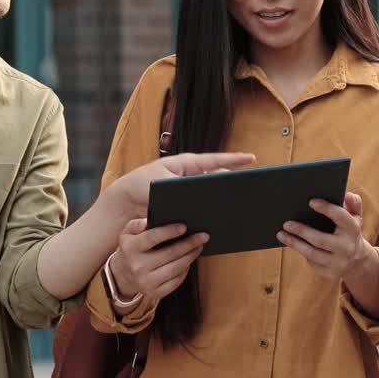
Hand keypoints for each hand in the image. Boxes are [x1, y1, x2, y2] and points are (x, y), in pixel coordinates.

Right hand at [109, 220, 208, 302]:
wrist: (122, 275)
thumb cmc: (130, 249)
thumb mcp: (128, 234)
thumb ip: (136, 224)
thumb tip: (147, 221)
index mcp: (130, 248)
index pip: (152, 238)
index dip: (169, 232)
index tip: (184, 227)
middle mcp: (137, 266)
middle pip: (170, 253)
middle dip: (189, 244)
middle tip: (203, 236)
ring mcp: (146, 281)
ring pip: (176, 268)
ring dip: (191, 256)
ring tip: (199, 247)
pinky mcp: (154, 293)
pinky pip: (176, 281)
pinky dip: (185, 270)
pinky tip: (189, 261)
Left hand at [112, 152, 255, 215]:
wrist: (127, 200)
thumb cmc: (142, 185)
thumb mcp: (164, 183)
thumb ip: (184, 185)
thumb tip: (206, 192)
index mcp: (186, 163)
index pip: (214, 160)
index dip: (233, 160)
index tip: (251, 158)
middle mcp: (190, 174)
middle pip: (217, 177)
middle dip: (232, 183)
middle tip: (247, 189)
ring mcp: (189, 188)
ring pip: (211, 192)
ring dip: (221, 199)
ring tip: (236, 206)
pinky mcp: (185, 203)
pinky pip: (202, 205)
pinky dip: (210, 209)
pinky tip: (217, 219)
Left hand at [277, 193, 376, 282]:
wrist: (357, 260)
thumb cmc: (349, 231)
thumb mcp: (355, 216)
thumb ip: (353, 203)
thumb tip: (347, 195)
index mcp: (353, 229)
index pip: (340, 217)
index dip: (326, 209)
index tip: (311, 201)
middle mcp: (347, 247)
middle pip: (321, 240)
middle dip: (302, 231)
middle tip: (286, 223)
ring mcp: (339, 263)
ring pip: (312, 254)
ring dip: (294, 243)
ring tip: (281, 234)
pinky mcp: (330, 273)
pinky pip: (312, 263)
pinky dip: (301, 252)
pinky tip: (292, 243)